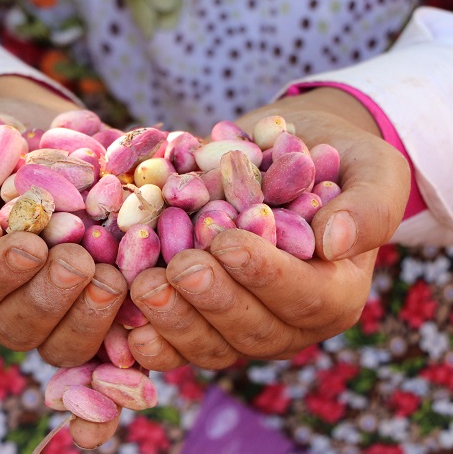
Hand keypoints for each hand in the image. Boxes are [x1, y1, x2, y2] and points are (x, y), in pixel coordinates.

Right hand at [0, 76, 127, 367]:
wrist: (34, 138)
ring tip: (114, 278)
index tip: (30, 246)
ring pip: (65, 341)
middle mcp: (4, 299)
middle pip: (20, 325)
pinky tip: (146, 294)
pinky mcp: (92, 303)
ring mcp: (52, 307)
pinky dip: (129, 320)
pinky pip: (111, 332)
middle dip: (51, 297)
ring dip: (91, 316)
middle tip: (79, 262)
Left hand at [127, 87, 410, 369]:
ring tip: (144, 286)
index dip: (265, 275)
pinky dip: (155, 341)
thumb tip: (336, 241)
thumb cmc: (331, 159)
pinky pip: (182, 344)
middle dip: (212, 301)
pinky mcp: (207, 321)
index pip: (304, 296)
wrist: (283, 155)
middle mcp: (290, 321)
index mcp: (335, 291)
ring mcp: (245, 326)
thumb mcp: (372, 168)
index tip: (227, 243)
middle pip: (253, 329)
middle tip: (178, 268)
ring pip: (212, 344)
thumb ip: (368, 205)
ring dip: (175, 321)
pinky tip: (128, 329)